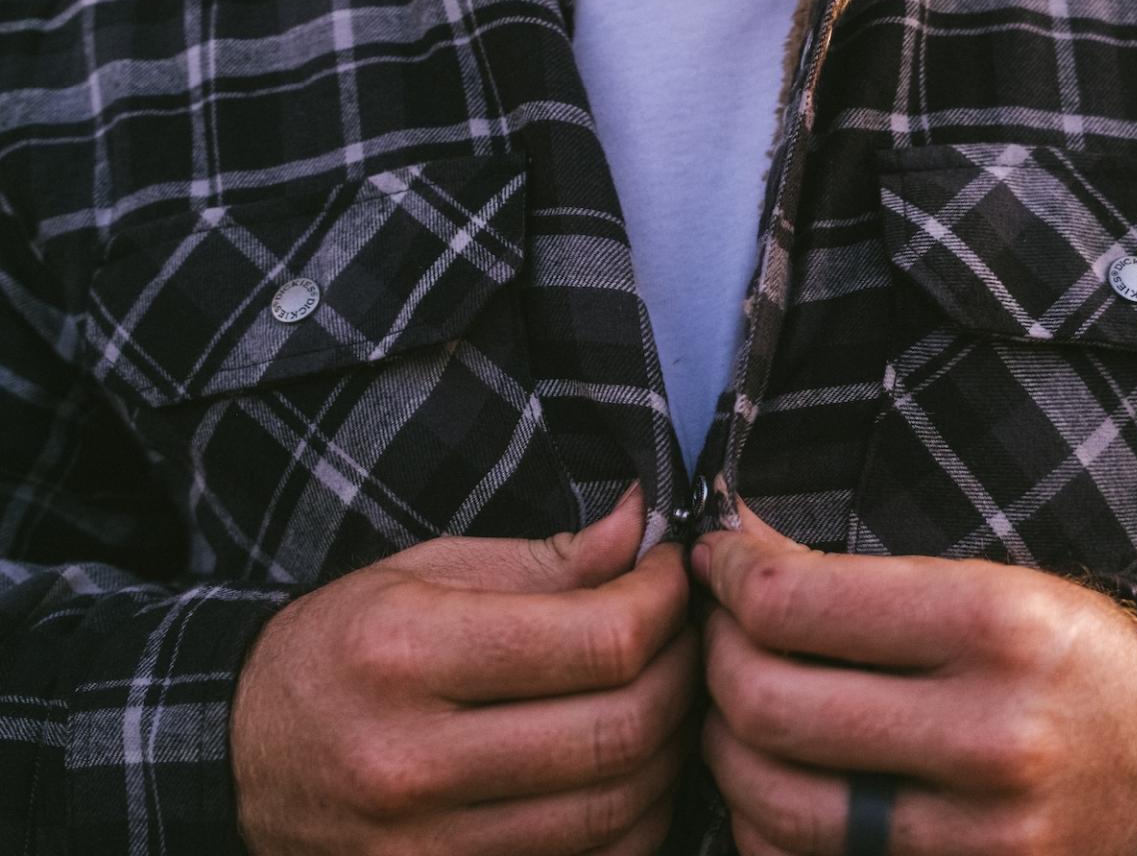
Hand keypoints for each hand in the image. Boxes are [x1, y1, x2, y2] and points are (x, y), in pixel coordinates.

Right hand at [232, 485, 695, 855]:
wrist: (238, 755)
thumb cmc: (342, 648)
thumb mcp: (425, 576)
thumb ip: (546, 560)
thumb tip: (640, 525)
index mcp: (406, 654)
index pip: (599, 640)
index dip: (664, 602)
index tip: (671, 577)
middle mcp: (412, 760)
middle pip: (621, 730)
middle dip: (683, 674)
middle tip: (688, 637)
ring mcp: (424, 847)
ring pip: (618, 810)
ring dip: (671, 750)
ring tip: (666, 698)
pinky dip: (636, 821)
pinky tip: (631, 771)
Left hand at [692, 496, 1136, 855]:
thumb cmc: (1061, 653)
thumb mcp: (983, 584)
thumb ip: (846, 571)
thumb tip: (726, 540)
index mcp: (995, 629)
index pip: (790, 604)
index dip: (729, 574)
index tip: (720, 563)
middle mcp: (991, 739)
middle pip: (765, 705)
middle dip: (714, 658)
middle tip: (722, 634)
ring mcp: (979, 838)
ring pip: (768, 802)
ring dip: (725, 746)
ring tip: (745, 707)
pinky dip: (762, 823)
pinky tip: (780, 777)